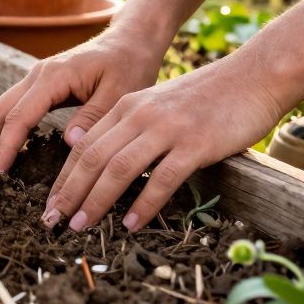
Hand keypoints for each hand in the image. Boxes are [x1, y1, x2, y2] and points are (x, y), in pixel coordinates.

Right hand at [0, 28, 164, 174]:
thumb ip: (93, 117)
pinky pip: (12, 109)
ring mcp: (35, 79)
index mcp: (53, 76)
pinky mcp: (39, 86)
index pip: (19, 116)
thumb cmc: (129, 66)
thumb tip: (69, 143)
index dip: (5, 147)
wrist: (130, 41)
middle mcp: (36, 75)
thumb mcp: (120, 93)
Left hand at [42, 58, 284, 232]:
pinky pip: (161, 178)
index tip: (51, 204)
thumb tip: (107, 164)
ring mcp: (167, 129)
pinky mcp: (195, 143)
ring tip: (80, 226)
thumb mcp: (159, 107)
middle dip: (69, 192)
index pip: (83, 145)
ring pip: (118, 168)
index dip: (64, 177)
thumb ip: (132, 129)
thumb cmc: (207, 98)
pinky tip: (131, 224)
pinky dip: (143, 204)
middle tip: (52, 221)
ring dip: (96, 201)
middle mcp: (140, 116)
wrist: (253, 77)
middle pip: (92, 157)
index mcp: (127, 107)